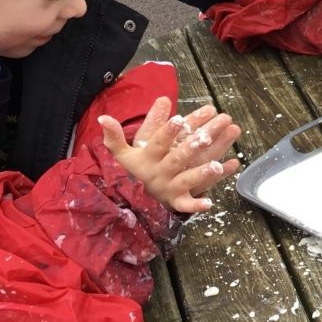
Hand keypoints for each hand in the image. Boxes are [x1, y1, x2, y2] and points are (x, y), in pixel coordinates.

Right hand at [99, 97, 241, 212]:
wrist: (139, 195)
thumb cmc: (141, 163)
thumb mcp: (127, 150)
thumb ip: (118, 134)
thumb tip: (103, 117)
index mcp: (148, 157)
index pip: (158, 143)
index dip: (168, 131)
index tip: (179, 119)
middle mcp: (160, 173)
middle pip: (178, 159)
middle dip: (192, 148)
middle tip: (207, 136)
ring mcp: (170, 188)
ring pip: (187, 180)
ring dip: (202, 174)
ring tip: (218, 166)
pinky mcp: (179, 201)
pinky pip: (188, 204)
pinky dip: (198, 204)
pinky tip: (210, 201)